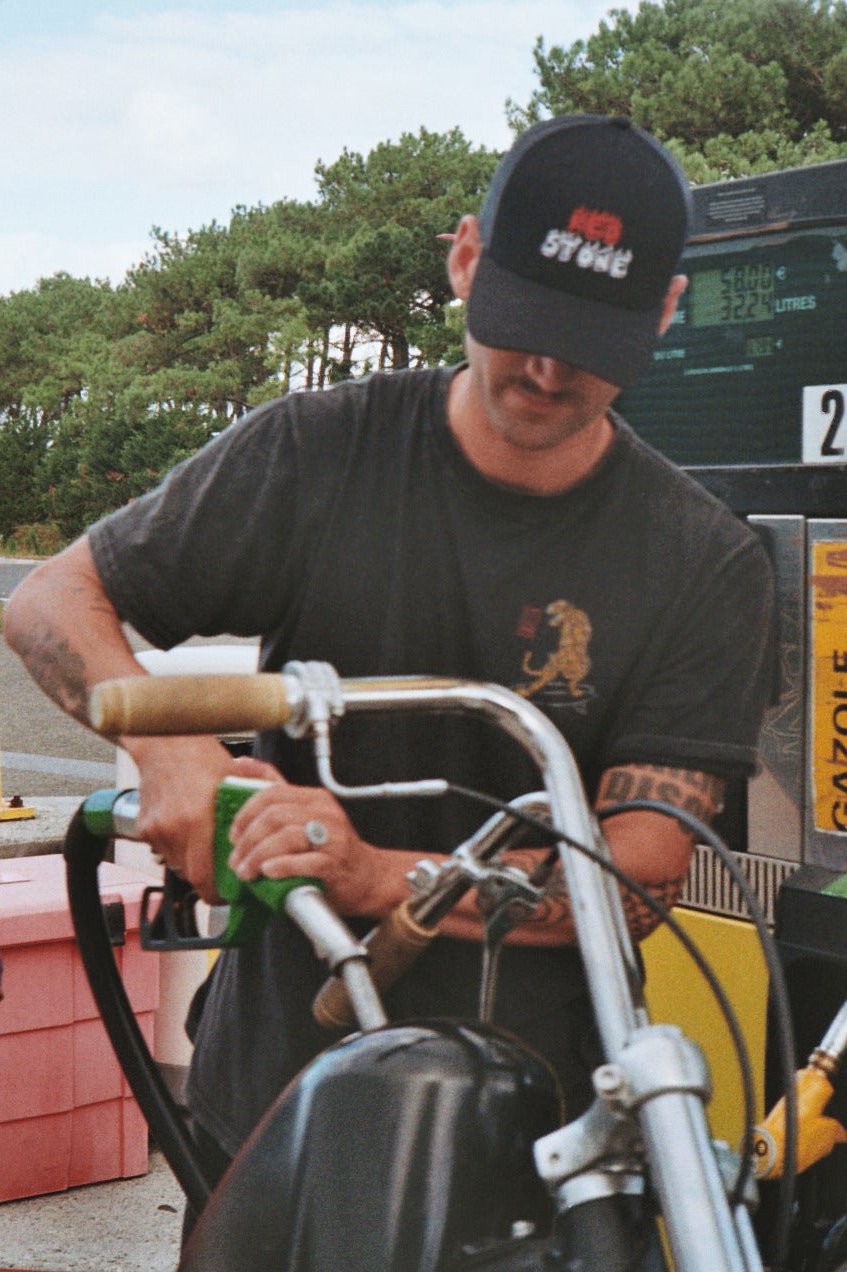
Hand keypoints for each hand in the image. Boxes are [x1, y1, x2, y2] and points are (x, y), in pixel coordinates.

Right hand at [125, 738, 279, 901]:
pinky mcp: (143, 827)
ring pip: (176, 863)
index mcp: (197, 819)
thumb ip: (246, 813)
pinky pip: (163, 849)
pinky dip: (176, 845)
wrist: (164, 741)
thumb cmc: (200, 756)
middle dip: (206, 875)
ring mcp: (155, 829)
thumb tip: (264, 838)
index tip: (226, 894)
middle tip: (221, 867)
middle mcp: (173, 828)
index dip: (215, 893)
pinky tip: (185, 825)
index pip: (203, 876)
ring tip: (203, 838)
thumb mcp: (233, 782)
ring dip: (191, 859)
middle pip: (190, 874)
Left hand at [226, 776, 387, 917]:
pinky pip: (304, 861)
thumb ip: (274, 788)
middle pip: (275, 816)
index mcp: (315, 798)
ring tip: (247, 871)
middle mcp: (325, 813)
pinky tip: (269, 872)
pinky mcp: (335, 863)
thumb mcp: (306, 813)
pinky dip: (282, 866)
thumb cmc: (332, 847)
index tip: (234, 834)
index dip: (246, 814)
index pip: (272, 793)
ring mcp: (332, 837)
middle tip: (236, 859)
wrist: (368, 876)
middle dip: (248, 839)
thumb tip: (241, 764)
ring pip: (286, 836)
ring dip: (258, 856)